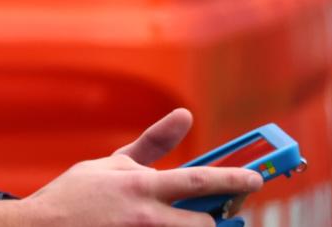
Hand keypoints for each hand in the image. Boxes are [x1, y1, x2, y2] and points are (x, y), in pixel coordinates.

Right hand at [21, 109, 263, 226]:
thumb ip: (152, 143)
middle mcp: (145, 217)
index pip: (200, 180)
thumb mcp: (110, 164)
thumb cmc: (75, 196)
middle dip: (208, 222)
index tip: (256, 179)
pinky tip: (141, 226)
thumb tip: (185, 115)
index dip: (234, 179)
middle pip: (205, 225)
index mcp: (140, 186)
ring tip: (167, 220)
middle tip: (200, 216)